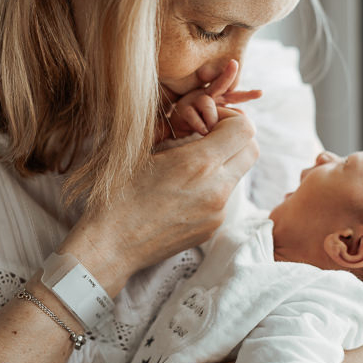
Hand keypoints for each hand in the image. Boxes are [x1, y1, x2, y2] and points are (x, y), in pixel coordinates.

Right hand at [64, 104, 258, 295]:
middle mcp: (215, 188)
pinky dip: (212, 187)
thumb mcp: (142, 153)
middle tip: (207, 138)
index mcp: (198, 163)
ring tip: (189, 167)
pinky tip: (182, 192)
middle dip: (234, 138)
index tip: (207, 122)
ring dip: (223, 163)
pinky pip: (223, 198)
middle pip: (252, 150)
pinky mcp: (211, 228)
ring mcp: (217, 212)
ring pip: (238, 175)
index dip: (229, 117)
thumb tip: (193, 121)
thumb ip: (174, 134)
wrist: (110, 245)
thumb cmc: (117, 195)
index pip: (245, 128)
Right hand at [158, 60, 261, 140]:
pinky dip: (200, 125)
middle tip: (234, 63)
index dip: (247, 95)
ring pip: (208, 105)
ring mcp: (194, 100)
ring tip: (210, 129)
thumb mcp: (213, 121)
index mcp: (216, 99)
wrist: (174, 129)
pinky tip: (204, 131)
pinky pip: (194, 116)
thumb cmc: (196, 123)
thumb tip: (243, 114)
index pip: (233, 96)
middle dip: (228, 74)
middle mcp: (206, 95)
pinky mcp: (183, 109)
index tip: (261, 93)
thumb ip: (226, 116)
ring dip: (211, 119)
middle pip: (220, 84)